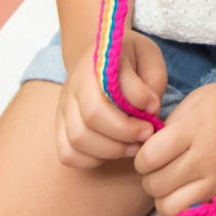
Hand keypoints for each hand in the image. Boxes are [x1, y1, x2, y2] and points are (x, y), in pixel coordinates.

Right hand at [55, 30, 166, 168]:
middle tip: (146, 134)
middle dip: (124, 132)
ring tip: (133, 146)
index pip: (113, 85)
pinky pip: (68, 153)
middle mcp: (75, 84)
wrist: (93, 54)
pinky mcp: (60, 125)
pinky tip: (111, 151)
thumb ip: (153, 79)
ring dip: (110, 150)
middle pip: (92, 116)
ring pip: (78, 138)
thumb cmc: (127, 57)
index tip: (155, 108)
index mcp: (98, 61)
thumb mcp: (148, 54)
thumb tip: (150, 109)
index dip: (138, 100)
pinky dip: (91, 160)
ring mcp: (64, 106)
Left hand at [136, 77, 215, 215]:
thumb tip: (150, 147)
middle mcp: (207, 159)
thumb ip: (172, 122)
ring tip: (175, 184)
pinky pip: (197, 214)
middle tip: (161, 169)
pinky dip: (188, 208)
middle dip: (151, 178)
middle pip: (156, 186)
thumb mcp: (200, 98)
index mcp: (196, 129)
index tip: (150, 153)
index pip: (148, 157)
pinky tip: (193, 192)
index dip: (142, 157)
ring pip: (171, 208)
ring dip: (166, 198)